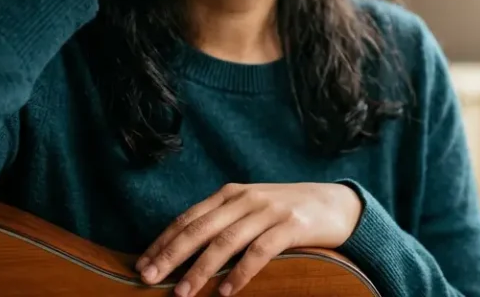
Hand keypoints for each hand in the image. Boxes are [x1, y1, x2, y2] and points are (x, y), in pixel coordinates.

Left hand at [137, 183, 363, 296]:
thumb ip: (224, 221)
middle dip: (171, 255)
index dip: (163, 241)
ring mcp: (269, 211)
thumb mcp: (252, 208)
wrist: (337, 204)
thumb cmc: (288, 211)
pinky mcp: (291, 226)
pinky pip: (260, 251)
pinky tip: (227, 292)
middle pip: (200, 228)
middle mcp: (246, 198)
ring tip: (183, 292)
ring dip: (200, 269)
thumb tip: (184, 250)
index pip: (188, 218)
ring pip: (225, 241)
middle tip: (149, 278)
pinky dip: (241, 272)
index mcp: (231, 193)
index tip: (142, 264)